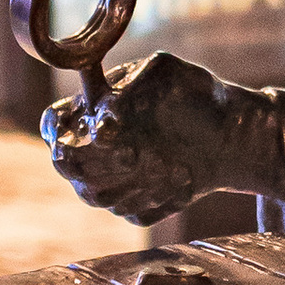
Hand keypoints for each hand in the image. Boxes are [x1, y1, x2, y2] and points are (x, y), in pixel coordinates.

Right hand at [42, 49, 260, 226]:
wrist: (231, 134)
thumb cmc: (193, 94)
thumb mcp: (165, 73)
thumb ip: (130, 86)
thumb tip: (103, 118)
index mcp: (89, 111)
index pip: (54, 125)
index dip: (62, 131)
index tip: (96, 132)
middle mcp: (92, 150)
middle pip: (68, 167)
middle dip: (97, 161)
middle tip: (133, 152)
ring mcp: (111, 183)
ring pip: (97, 195)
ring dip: (132, 179)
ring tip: (169, 160)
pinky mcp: (136, 208)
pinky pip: (133, 212)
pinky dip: (159, 196)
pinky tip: (182, 177)